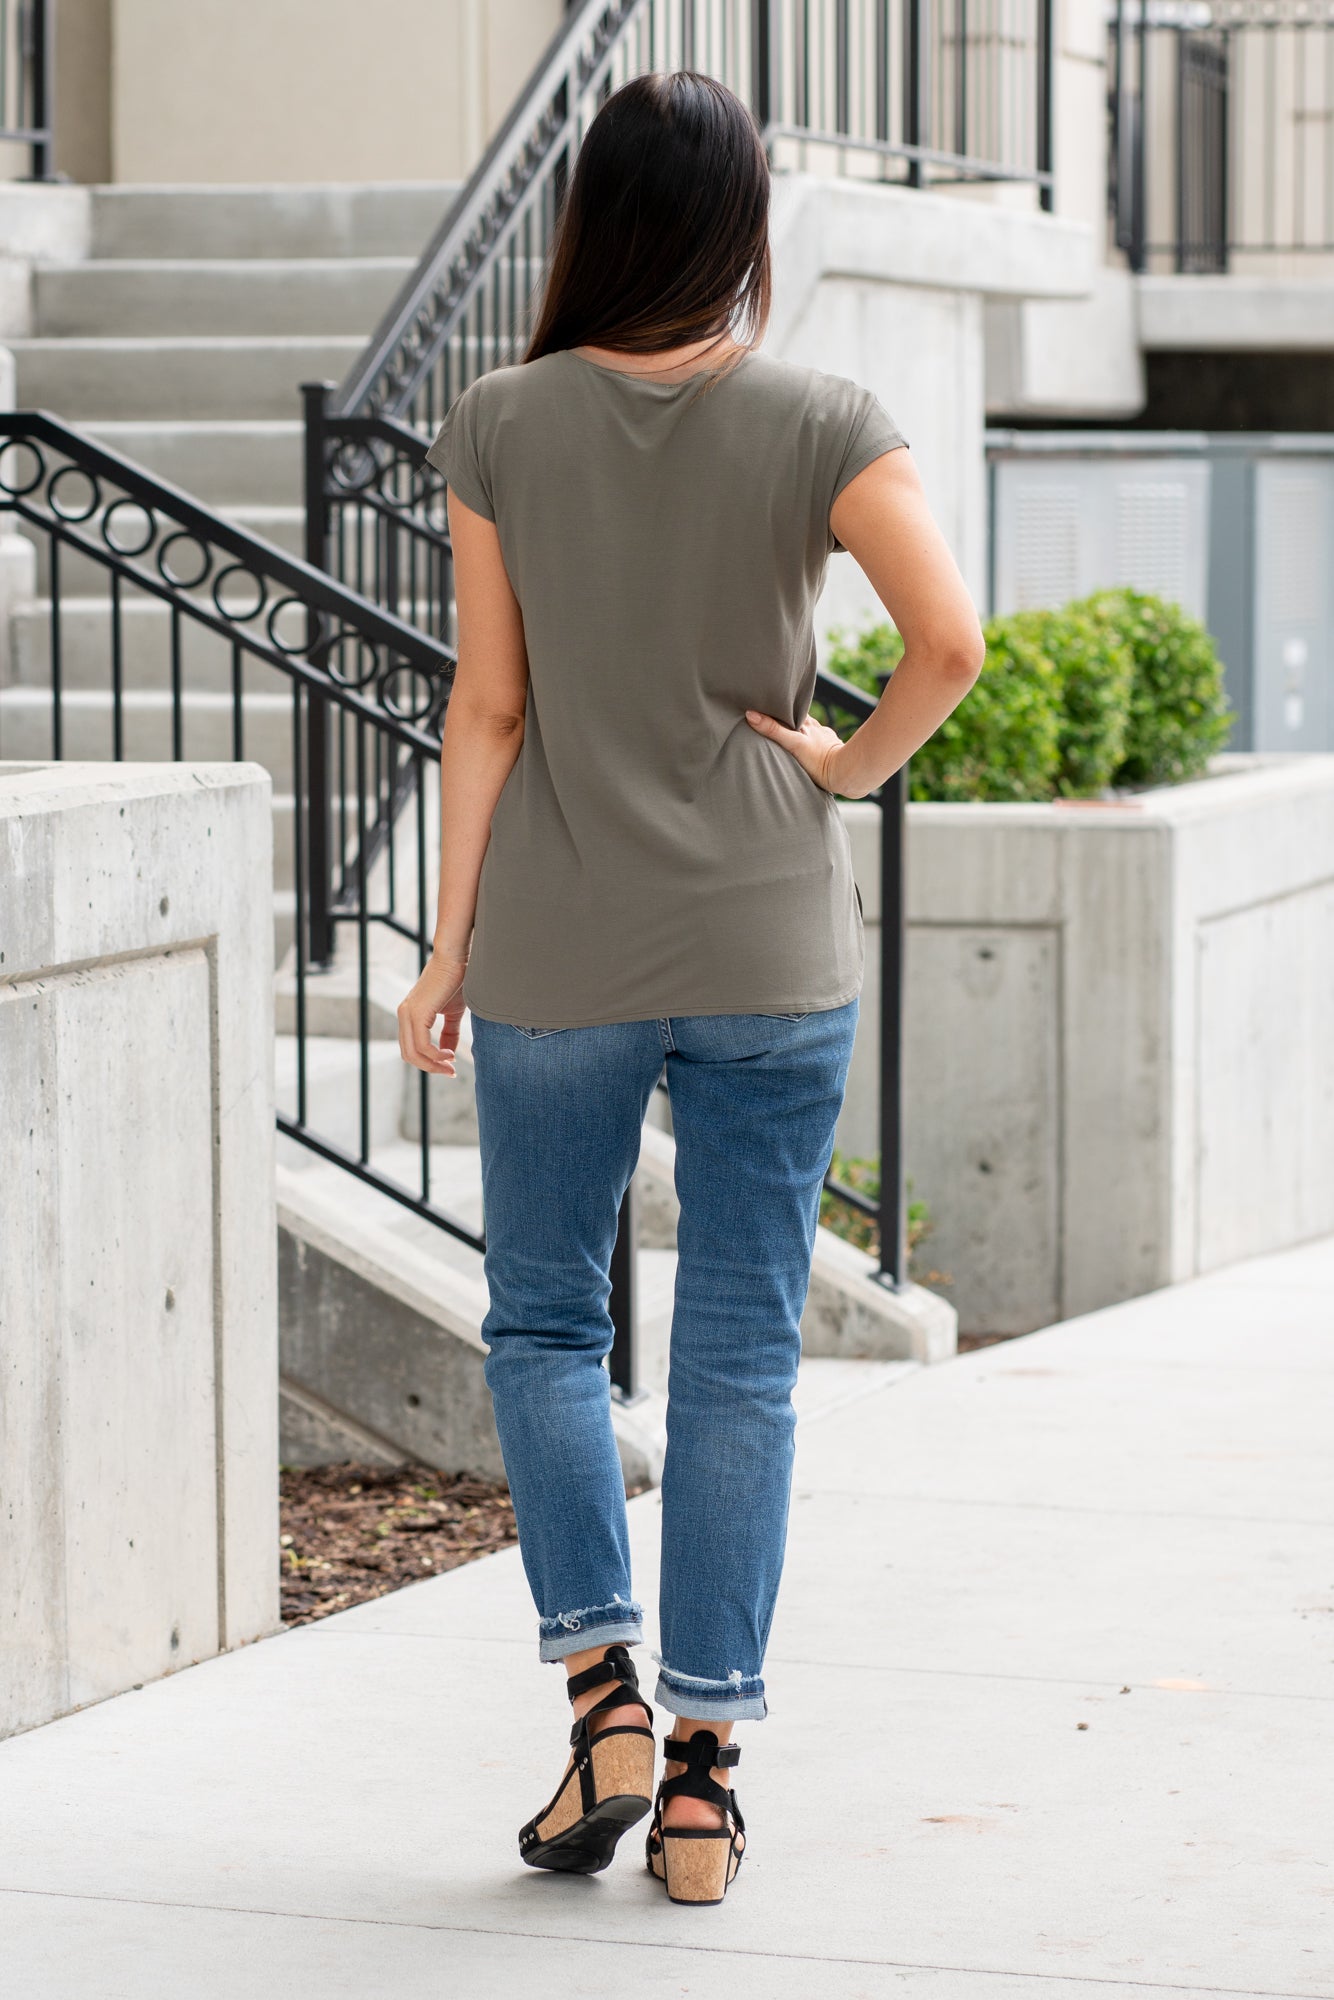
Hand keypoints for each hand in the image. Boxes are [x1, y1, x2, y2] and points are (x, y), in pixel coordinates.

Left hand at [398, 948, 468, 1076]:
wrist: (456, 958)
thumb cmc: (456, 980)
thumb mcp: (453, 1013)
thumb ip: (449, 1033)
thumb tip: (449, 1054)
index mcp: (409, 1015)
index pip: (411, 1048)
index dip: (429, 1062)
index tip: (449, 1067)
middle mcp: (403, 1015)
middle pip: (409, 1055)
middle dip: (430, 1068)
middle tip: (451, 1072)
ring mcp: (407, 1014)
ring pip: (413, 1054)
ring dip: (433, 1065)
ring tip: (451, 1065)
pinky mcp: (417, 1013)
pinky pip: (423, 1045)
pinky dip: (436, 1055)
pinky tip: (450, 1055)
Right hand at [744, 709, 844, 793]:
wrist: (846, 773)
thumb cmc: (820, 760)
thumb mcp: (793, 743)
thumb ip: (773, 730)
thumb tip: (751, 715)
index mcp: (806, 722)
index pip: (788, 711)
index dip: (777, 710)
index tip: (764, 709)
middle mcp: (815, 727)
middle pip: (797, 721)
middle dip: (786, 722)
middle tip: (771, 723)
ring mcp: (824, 738)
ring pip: (807, 732)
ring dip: (798, 733)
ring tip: (787, 738)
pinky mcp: (831, 749)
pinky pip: (817, 743)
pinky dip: (810, 744)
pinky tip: (806, 750)